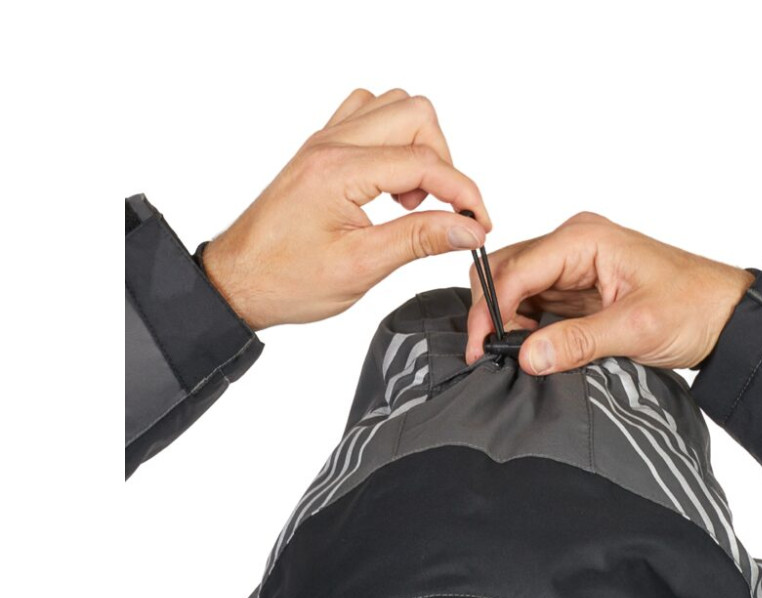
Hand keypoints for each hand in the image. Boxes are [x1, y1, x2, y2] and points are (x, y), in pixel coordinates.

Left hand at [202, 89, 490, 330]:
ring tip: (412, 198)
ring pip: (393, 107)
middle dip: (443, 162)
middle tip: (440, 209)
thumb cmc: (286, 279)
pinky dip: (392, 141)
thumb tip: (467, 228)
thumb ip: (419, 240)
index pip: (424, 161)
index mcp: (339, 171)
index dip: (463, 192)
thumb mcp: (361, 267)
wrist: (238, 281)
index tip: (478, 224)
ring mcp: (324, 142)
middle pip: (415, 116)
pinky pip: (367, 116)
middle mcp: (331, 145)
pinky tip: (390, 181)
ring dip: (418, 147)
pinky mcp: (321, 150)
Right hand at [465, 213, 753, 372]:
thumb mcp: (637, 328)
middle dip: (490, 312)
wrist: (728, 318)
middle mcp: (572, 245)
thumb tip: (527, 356)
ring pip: (514, 287)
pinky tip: (530, 350)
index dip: (490, 310)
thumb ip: (578, 342)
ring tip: (513, 357)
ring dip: (505, 321)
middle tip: (491, 356)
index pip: (514, 269)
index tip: (481, 348)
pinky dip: (523, 326)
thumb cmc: (696, 307)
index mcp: (583, 239)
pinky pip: (534, 304)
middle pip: (504, 271)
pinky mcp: (577, 291)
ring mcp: (573, 267)